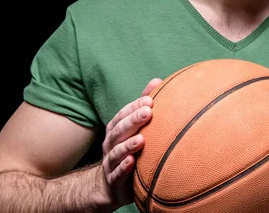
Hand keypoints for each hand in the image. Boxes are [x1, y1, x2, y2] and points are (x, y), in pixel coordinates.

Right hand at [100, 77, 162, 207]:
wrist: (111, 186)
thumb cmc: (128, 151)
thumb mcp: (134, 129)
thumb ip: (143, 106)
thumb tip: (157, 81)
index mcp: (116, 130)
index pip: (123, 115)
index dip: (134, 107)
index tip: (150, 100)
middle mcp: (110, 144)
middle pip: (119, 130)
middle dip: (133, 120)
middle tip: (148, 112)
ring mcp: (110, 162)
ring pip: (117, 151)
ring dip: (128, 145)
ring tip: (141, 139)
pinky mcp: (113, 181)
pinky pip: (117, 174)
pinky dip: (123, 168)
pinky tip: (132, 162)